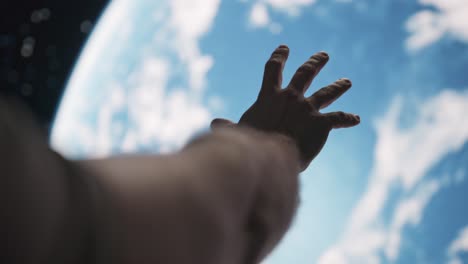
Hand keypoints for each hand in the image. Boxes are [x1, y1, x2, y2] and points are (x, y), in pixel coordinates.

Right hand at [211, 45, 359, 170]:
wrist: (271, 157)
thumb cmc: (251, 146)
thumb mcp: (238, 133)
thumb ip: (228, 126)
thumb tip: (215, 123)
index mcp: (270, 96)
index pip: (273, 69)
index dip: (278, 57)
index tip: (284, 48)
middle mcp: (291, 97)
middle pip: (305, 73)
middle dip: (315, 62)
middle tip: (324, 56)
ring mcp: (308, 109)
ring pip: (328, 91)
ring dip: (338, 85)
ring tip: (347, 82)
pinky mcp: (322, 123)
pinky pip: (339, 118)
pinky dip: (348, 118)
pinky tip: (356, 119)